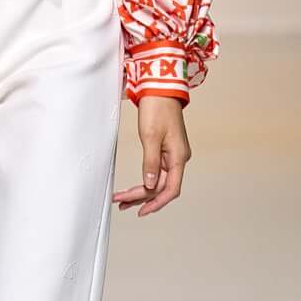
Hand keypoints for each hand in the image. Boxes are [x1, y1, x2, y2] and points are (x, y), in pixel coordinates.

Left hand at [115, 95, 189, 215]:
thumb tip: (149, 185)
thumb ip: (150, 163)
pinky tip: (135, 187)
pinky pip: (156, 171)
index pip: (171, 190)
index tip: (141, 211)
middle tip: (121, 203)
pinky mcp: (166, 150)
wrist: (160, 89)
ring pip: (157, 180)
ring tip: (123, 200)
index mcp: (178, 158)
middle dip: (141, 197)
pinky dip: (144, 180)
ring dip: (141, 191)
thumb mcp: (150, 137)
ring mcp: (172, 155)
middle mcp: (178, 159)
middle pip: (161, 187)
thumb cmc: (157, 109)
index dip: (156, 203)